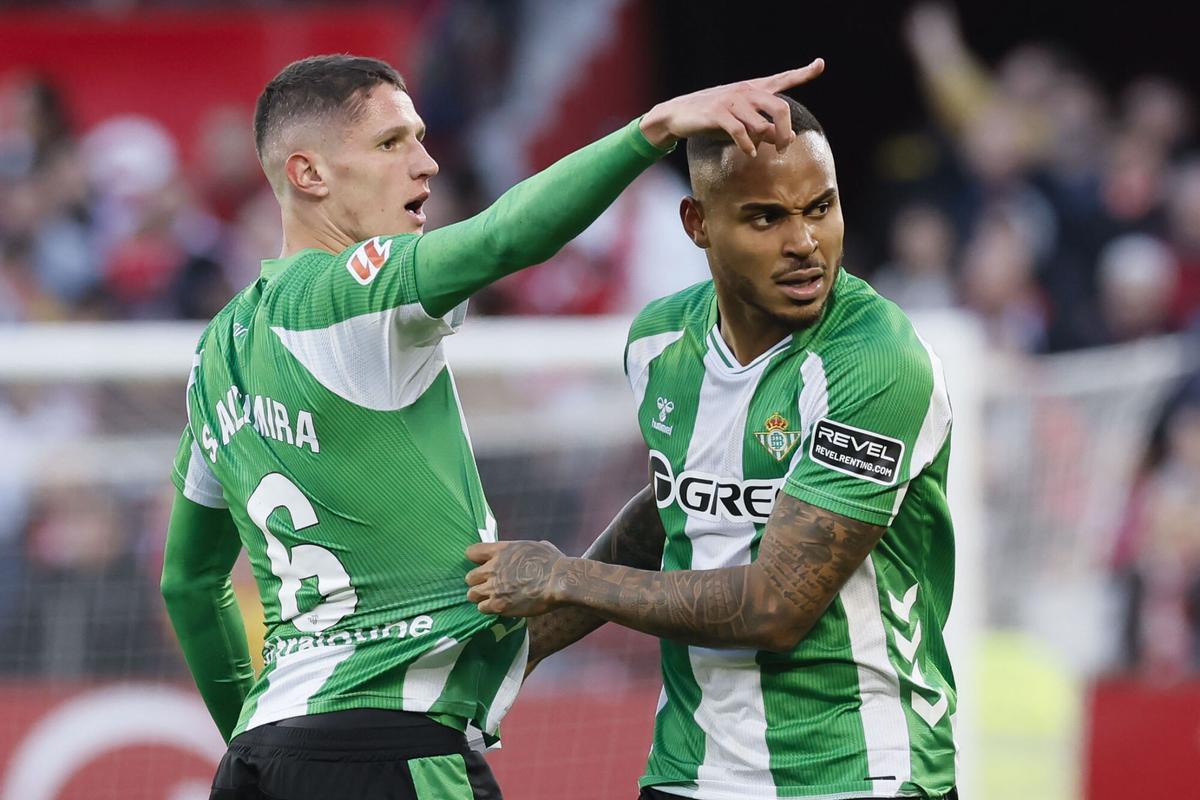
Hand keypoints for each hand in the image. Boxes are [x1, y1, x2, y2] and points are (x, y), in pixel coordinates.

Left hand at [465, 541, 570, 616]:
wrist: (559, 581)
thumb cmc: (553, 562)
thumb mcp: (536, 545)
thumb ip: (523, 549)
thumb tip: (527, 551)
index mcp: (501, 550)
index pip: (471, 552)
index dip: (476, 559)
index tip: (483, 564)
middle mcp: (492, 568)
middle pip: (469, 577)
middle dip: (478, 582)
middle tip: (489, 585)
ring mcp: (494, 587)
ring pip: (472, 595)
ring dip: (481, 597)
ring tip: (492, 599)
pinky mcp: (499, 605)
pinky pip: (482, 608)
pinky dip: (489, 609)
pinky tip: (500, 607)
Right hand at [639, 58, 824, 157]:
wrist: (679, 114)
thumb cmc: (713, 118)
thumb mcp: (742, 121)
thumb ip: (766, 128)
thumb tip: (789, 139)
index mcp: (753, 89)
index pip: (783, 78)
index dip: (803, 72)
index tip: (820, 64)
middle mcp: (746, 91)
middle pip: (780, 108)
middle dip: (785, 132)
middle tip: (782, 148)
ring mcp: (732, 101)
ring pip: (761, 125)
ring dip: (762, 142)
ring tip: (754, 150)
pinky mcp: (718, 113)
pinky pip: (741, 132)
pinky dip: (748, 146)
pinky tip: (749, 153)